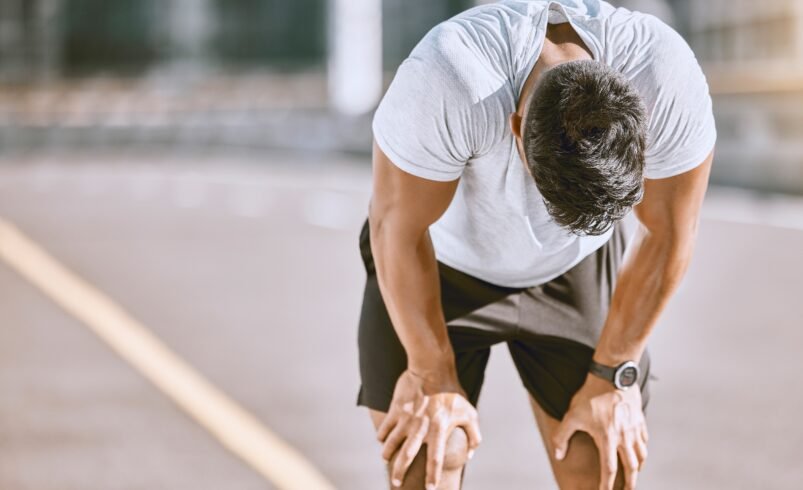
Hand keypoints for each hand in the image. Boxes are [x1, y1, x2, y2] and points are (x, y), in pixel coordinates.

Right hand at [377, 369, 481, 488]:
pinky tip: (383, 439)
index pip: (435, 458)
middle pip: (407, 455)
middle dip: (400, 471)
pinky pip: (385, 427)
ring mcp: (406, 418)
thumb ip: (473, 434)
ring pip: (391, 442)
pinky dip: (382, 435)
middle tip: (396, 483)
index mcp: (439, 429)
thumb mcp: (469, 412)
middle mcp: (421, 427)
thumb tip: (471, 453)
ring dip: (387, 454)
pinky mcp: (396, 409)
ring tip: (387, 460)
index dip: (432, 475)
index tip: (430, 489)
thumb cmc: (452, 391)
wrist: (431, 367)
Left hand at [552, 374, 647, 489]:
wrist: (612, 374)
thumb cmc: (590, 395)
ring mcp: (634, 428)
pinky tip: (639, 453)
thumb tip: (558, 455)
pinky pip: (644, 440)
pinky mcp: (640, 419)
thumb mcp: (571, 415)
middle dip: (629, 483)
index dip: (607, 485)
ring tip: (634, 475)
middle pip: (631, 468)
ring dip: (638, 468)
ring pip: (641, 455)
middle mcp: (624, 437)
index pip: (609, 470)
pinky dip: (643, 450)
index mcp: (607, 438)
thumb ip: (562, 436)